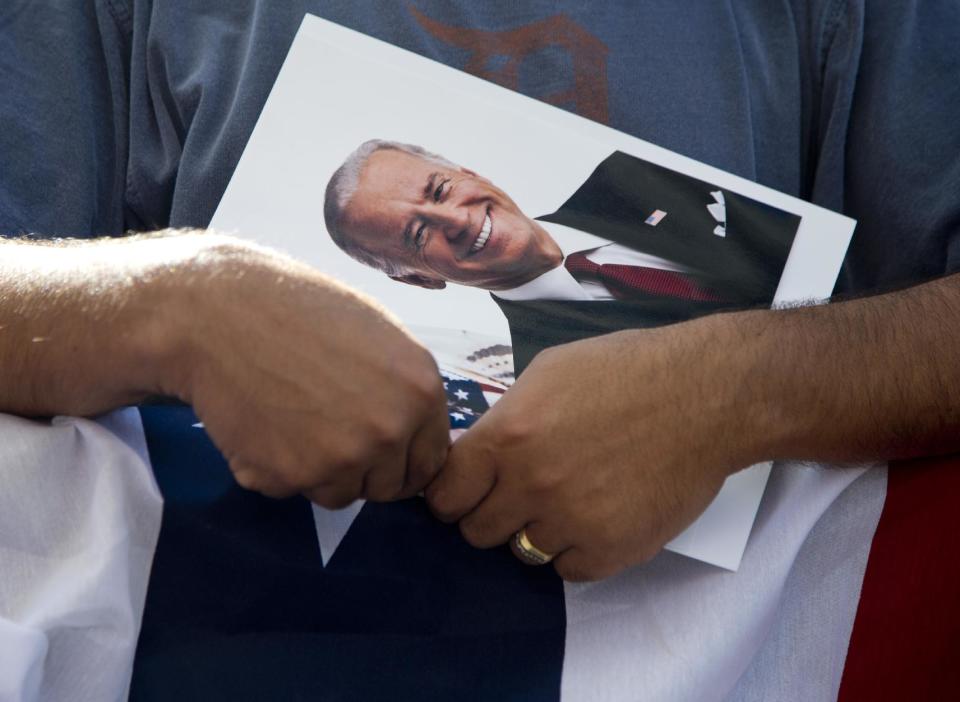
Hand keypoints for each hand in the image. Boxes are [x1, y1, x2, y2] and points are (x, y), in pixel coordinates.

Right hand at [157, 239, 449, 507]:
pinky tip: (262, 423)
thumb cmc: (297, 311)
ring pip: (341, 494)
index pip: (431, 461)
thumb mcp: (380, 336)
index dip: (402, 458)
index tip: (376, 447)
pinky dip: (275, 468)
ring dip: (319, 472)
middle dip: (362, 469)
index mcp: (422, 390)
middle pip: (389, 486)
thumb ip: (406, 391)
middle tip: (324, 427)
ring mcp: (344, 457)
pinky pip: (293, 491)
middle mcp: (392, 429)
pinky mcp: (293, 476)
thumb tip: (416, 433)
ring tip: (290, 418)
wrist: (218, 314)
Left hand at [426, 322, 756, 580]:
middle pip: (476, 531)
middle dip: (492, 513)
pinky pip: (567, 569)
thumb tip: (479, 452)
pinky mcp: (609, 550)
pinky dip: (577, 548)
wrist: (705, 395)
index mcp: (507, 437)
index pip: (446, 495)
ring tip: (570, 498)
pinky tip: (598, 515)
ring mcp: (570, 522)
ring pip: (522, 551)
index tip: (466, 492)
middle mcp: (530, 485)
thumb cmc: (626, 371)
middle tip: (520, 494)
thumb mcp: (548, 373)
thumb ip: (505, 419)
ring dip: (537, 530)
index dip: (452, 494)